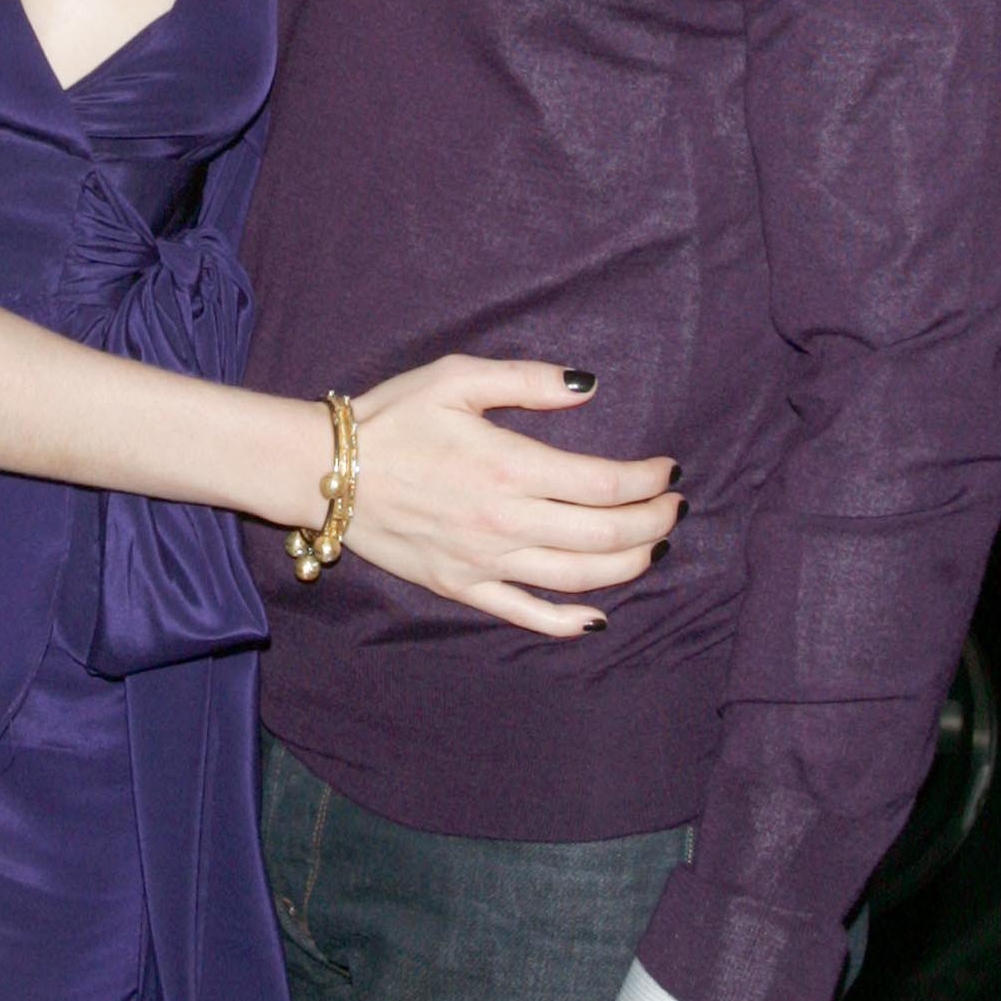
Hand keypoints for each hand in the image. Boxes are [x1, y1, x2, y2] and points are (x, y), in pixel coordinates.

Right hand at [344, 357, 679, 637]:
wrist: (325, 471)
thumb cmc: (393, 417)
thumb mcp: (457, 378)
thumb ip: (527, 380)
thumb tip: (588, 386)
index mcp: (510, 466)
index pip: (605, 484)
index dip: (648, 479)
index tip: (668, 469)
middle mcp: (505, 521)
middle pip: (605, 535)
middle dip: (654, 523)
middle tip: (675, 508)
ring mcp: (485, 561)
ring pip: (578, 578)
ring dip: (629, 566)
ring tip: (654, 547)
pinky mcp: (462, 587)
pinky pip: (526, 614)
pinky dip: (568, 622)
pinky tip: (598, 616)